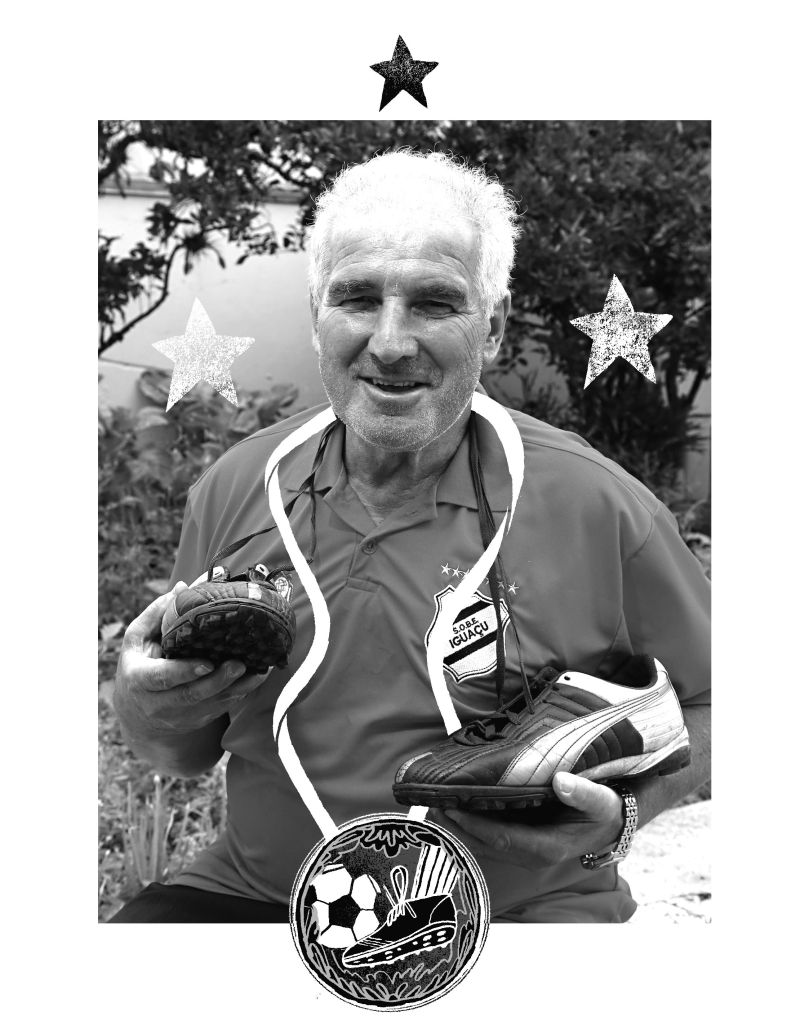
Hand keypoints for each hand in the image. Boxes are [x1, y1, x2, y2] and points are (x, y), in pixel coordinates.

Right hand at [113, 582, 271, 741]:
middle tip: (241, 663)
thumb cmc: (139, 664)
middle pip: (192, 694)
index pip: (163, 677)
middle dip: (219, 681)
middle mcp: (159, 703)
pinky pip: (222, 708)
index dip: (185, 671)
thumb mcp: (137, 639)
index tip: (208, 662)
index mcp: (140, 679)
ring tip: (259, 670)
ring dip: (238, 688)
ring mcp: (179, 716)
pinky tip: (257, 677)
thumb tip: (183, 587)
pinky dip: (241, 693)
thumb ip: (158, 613)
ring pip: (212, 705)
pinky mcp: (198, 719)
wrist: (138, 714)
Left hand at [432, 772, 624, 871]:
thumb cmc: (606, 811)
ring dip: (458, 823)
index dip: (474, 825)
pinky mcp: (521, 836)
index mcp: (546, 848)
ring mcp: (523, 846)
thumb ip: (583, 793)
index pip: (500, 838)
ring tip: (433, 801)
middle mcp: (530, 853)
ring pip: (482, 839)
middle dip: (456, 824)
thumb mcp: (602, 802)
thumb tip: (561, 781)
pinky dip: (470, 819)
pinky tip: (455, 802)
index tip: (452, 808)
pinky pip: (489, 831)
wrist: (613, 821)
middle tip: (429, 802)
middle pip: (484, 842)